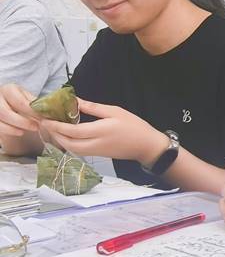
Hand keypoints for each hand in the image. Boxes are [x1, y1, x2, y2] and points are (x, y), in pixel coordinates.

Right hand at [0, 84, 39, 137]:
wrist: (10, 104)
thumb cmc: (21, 100)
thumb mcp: (27, 97)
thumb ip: (35, 103)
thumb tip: (48, 109)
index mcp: (9, 89)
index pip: (19, 102)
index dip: (31, 111)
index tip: (41, 117)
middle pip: (5, 112)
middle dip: (22, 122)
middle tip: (36, 126)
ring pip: (0, 121)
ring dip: (14, 128)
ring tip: (28, 130)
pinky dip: (9, 131)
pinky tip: (19, 132)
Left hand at [40, 98, 164, 162]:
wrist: (146, 146)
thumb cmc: (133, 125)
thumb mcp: (115, 111)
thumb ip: (93, 107)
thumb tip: (75, 101)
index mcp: (100, 131)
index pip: (72, 131)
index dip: (56, 126)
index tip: (45, 118)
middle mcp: (94, 144)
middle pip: (67, 143)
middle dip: (54, 134)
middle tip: (46, 123)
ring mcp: (95, 152)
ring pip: (71, 149)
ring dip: (60, 140)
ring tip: (54, 128)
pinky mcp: (97, 155)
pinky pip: (77, 150)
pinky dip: (68, 143)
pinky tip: (67, 135)